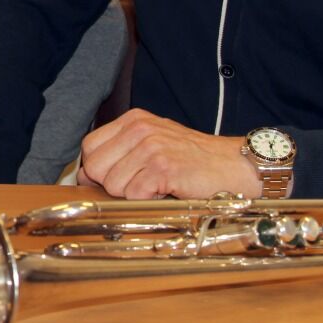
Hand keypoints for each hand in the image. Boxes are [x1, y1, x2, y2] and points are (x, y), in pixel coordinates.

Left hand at [78, 108, 260, 199]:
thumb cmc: (195, 160)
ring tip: (157, 187)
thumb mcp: (155, 142)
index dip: (95, 169)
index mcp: (133, 120)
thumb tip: (86, 175)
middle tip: (137, 187)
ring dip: (133, 195)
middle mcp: (139, 129)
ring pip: (112, 185)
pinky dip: (148, 201)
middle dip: (110, 185)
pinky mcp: (163, 168)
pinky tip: (166, 192)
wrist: (235, 166)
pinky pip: (133, 195)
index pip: (89, 146)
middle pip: (95, 167)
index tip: (111, 180)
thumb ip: (122, 151)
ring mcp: (151, 147)